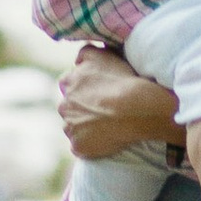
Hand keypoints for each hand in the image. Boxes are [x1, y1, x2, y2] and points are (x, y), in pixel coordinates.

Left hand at [57, 47, 177, 160]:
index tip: (97, 92)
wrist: (136, 108)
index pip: (68, 84)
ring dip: (84, 126)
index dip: (83, 88)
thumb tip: (79, 57)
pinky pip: (81, 147)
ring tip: (106, 126)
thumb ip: (86, 53)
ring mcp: (70, 128)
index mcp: (68, 82)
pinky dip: (90, 144)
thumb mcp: (104, 55)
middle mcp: (64, 105)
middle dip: (80, 108)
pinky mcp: (78, 146)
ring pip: (73, 127)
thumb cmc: (123, 80)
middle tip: (103, 109)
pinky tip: (106, 139)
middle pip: (69, 107)